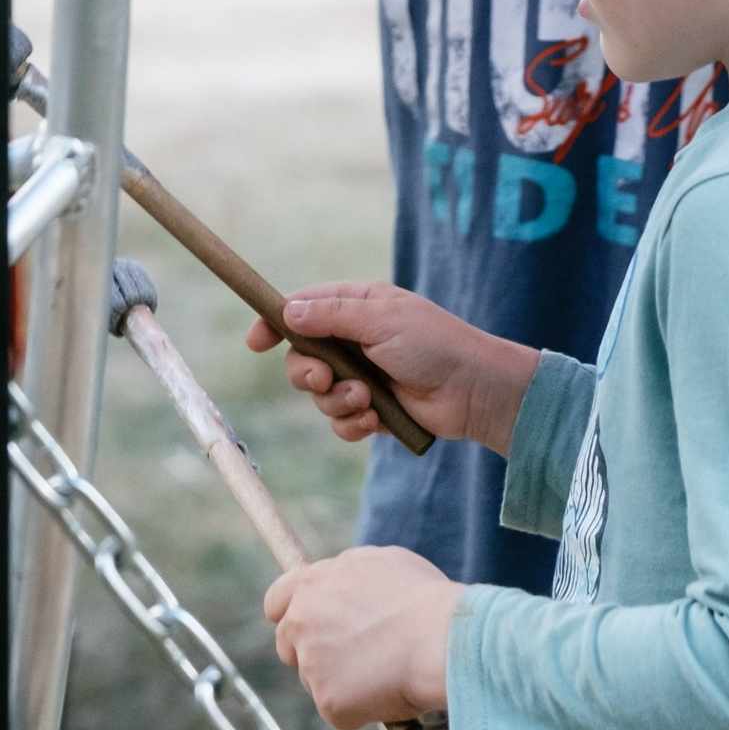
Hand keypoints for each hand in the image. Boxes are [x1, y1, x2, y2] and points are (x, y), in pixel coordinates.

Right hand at [253, 281, 538, 458]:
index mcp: (358, 305)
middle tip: (325, 379)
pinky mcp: (372, 409)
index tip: (256, 342)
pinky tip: (375, 419)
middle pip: (303, 358)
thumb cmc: (433, 343)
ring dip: (337, 401)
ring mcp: (363, 375)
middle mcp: (356, 339)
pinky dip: (353, 423)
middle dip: (308, 373)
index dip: (276, 323)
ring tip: (367, 399)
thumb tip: (288, 311)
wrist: (472, 391)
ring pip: (319, 395)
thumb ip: (331, 315)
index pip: (304, 309)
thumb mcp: (380, 319)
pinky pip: (340, 422)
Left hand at [266, 546, 460, 729]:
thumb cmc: (422, 598)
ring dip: (341, 680)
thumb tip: (340, 589)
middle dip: (312, 652)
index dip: (290, 613)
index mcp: (312, 584)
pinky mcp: (328, 703)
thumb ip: (346, 578)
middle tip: (352, 655)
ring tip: (385, 667)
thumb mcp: (381, 563)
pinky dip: (361, 707)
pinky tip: (389, 689)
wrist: (441, 641)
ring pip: (316, 681)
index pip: (276, 601)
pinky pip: (340, 710)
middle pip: (288, 646)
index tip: (305, 625)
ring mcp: (312, 666)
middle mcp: (302, 623)